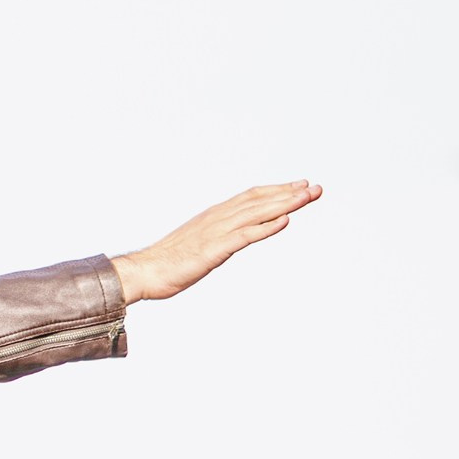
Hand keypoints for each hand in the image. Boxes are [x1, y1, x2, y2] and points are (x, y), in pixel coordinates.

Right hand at [111, 182, 320, 302]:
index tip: (299, 187)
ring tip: (307, 197)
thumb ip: (215, 238)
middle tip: (315, 188)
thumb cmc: (166, 263)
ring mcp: (216, 233)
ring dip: (284, 204)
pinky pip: (244, 236)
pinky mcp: (213, 250)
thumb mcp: (197, 244)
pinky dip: (266, 227)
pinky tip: (284, 221)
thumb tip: (230, 238)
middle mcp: (217, 218)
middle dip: (289, 193)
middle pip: (259, 200)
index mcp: (213, 216)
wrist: (143, 272)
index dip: (276, 190)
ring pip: (256, 213)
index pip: (250, 197)